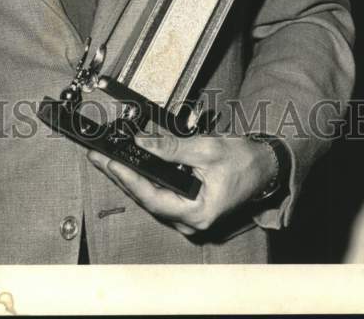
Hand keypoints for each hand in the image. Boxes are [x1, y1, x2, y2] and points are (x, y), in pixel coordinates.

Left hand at [88, 131, 276, 235]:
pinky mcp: (189, 207)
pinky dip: (145, 180)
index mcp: (198, 213)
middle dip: (122, 177)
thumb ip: (171, 148)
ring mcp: (190, 216)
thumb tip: (142, 143)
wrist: (264, 165)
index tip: (110, 163)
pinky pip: (161, 195)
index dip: (129, 180)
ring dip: (130, 178)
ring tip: (107, 160)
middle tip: (98, 158)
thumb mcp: (204, 149)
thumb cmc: (243, 160)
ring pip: (152, 198)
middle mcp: (192, 221)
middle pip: (148, 200)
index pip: (153, 199)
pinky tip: (131, 167)